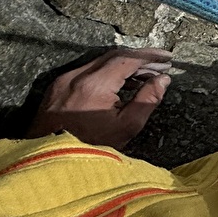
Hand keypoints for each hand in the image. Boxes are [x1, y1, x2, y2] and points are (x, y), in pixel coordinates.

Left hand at [27, 49, 172, 149]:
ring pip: (99, 62)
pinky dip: (107, 72)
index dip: (150, 56)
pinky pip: (86, 71)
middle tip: (160, 65)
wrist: (49, 160)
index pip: (127, 58)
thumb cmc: (91, 147)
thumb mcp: (126, 127)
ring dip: (124, 65)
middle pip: (113, 56)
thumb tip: (162, 80)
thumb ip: (147, 100)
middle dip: (139, 58)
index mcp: (94, 84)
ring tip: (145, 76)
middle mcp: (76, 76)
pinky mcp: (56, 87)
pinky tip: (120, 83)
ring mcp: (63, 80)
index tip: (167, 58)